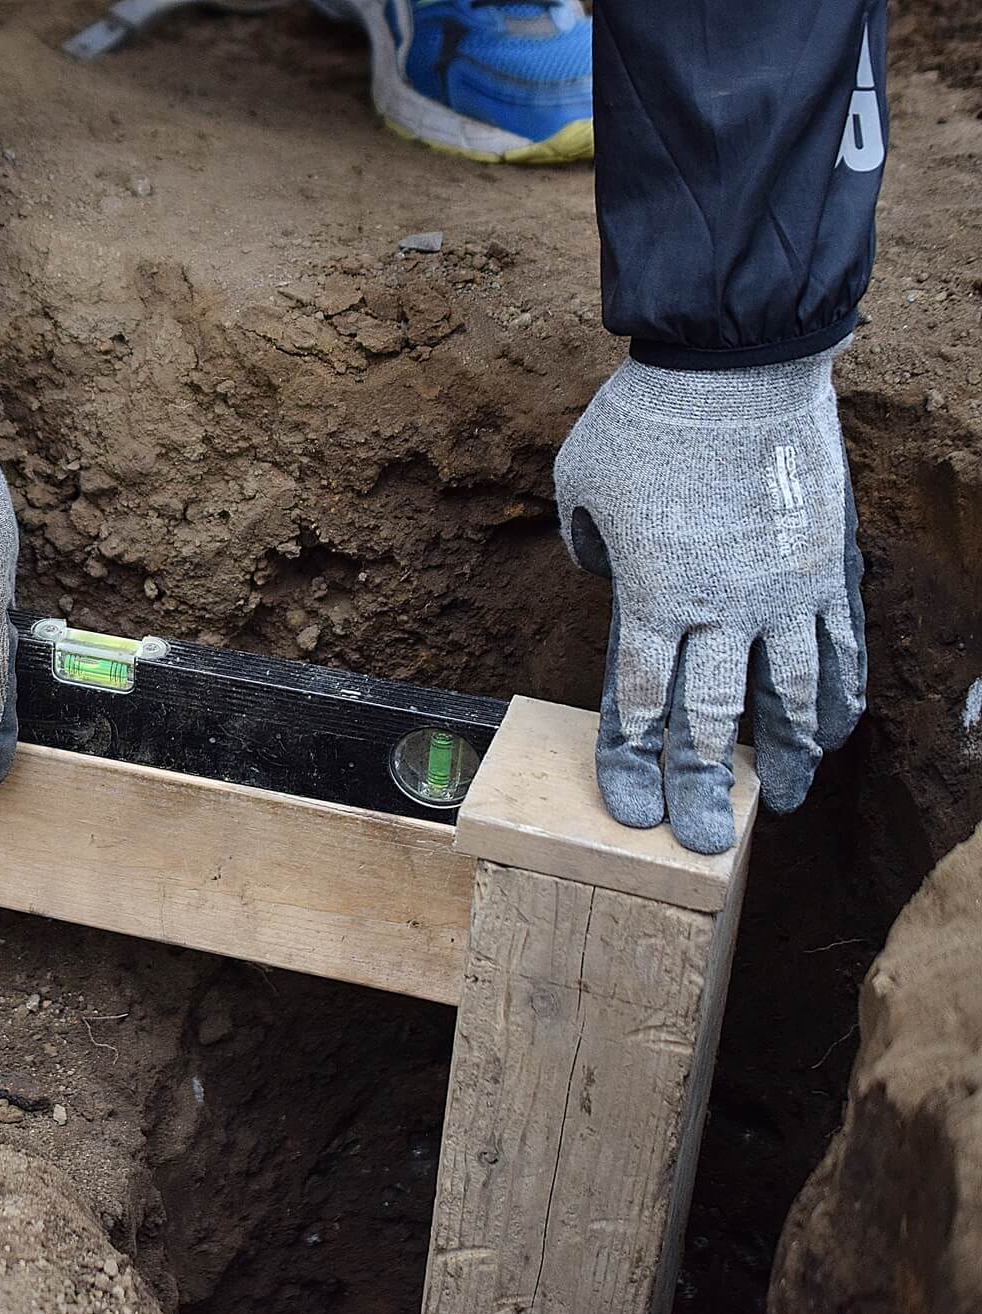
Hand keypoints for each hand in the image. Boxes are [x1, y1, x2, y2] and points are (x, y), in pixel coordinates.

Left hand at [553, 351, 866, 853]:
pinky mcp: (827, 569)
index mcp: (652, 595)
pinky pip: (841, 650)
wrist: (739, 363)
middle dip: (702, 789)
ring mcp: (784, 591)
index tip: (632, 816)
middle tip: (702, 842)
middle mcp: (722, 606)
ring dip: (785, 757)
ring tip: (778, 800)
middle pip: (711, 719)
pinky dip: (838, 698)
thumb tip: (605, 575)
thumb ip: (588, 546)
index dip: (634, 766)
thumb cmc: (645, 420)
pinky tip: (832, 733)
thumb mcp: (580, 485)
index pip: (640, 703)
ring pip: (790, 698)